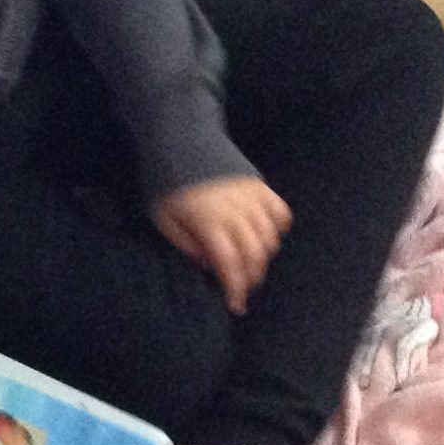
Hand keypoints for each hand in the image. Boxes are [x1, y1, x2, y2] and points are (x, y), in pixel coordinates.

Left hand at [152, 177, 291, 315]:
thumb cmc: (166, 181)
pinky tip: (264, 237)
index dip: (235, 288)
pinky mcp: (260, 185)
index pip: (230, 264)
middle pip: (254, 255)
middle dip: (250, 279)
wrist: (180, 139)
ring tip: (249, 265)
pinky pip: (280, 214)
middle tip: (240, 288)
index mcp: (209, 221)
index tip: (235, 305)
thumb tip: (208, 264)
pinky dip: (278, 230)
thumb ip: (185, 245)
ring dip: (262, 259)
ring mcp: (252, 197)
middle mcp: (236, 211)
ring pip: (270, 238)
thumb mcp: (162, 218)